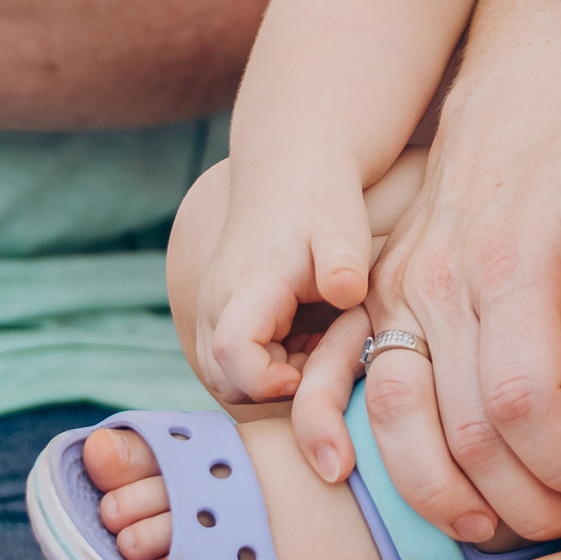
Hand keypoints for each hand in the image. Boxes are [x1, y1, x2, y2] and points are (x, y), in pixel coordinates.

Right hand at [188, 151, 376, 405]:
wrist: (289, 169)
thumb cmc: (322, 199)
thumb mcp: (342, 226)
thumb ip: (344, 262)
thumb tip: (346, 292)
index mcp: (247, 286)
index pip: (232, 352)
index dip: (267, 379)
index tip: (308, 374)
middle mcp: (218, 304)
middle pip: (226, 379)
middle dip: (276, 389)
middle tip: (326, 359)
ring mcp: (214, 312)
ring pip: (228, 377)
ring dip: (274, 379)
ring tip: (321, 344)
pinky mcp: (222, 317)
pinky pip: (234, 364)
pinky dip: (272, 367)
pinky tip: (312, 338)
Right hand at [288, 74, 560, 544]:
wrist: (508, 99)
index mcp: (506, 261)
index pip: (524, 395)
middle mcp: (437, 284)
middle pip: (468, 431)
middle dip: (527, 499)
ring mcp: (395, 295)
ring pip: (400, 426)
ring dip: (451, 499)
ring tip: (514, 530)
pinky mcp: (373, 304)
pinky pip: (355, 393)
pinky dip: (372, 455)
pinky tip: (408, 494)